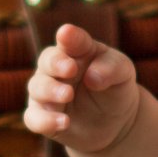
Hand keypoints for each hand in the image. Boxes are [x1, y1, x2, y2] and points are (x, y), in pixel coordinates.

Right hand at [23, 23, 140, 153]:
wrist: (115, 121)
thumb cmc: (115, 87)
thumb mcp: (123, 73)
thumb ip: (112, 68)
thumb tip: (92, 78)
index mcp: (76, 51)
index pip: (69, 40)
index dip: (68, 37)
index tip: (66, 34)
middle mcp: (55, 69)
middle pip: (46, 61)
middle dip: (55, 63)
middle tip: (70, 69)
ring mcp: (46, 93)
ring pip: (37, 88)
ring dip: (50, 90)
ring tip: (68, 94)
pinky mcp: (43, 117)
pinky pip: (34, 118)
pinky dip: (44, 120)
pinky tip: (64, 122)